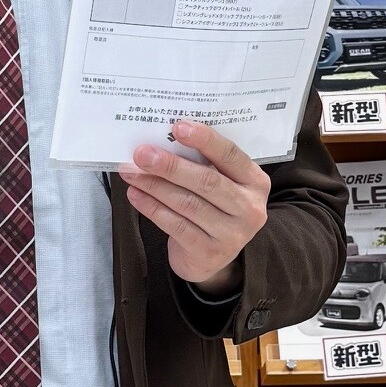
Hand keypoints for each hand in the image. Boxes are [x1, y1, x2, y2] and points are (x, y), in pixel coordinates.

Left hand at [119, 119, 269, 295]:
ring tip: (131, 173)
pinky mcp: (210, 254)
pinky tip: (136, 196)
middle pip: (207, 181)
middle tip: (142, 154)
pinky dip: (152, 208)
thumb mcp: (219, 182)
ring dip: (155, 186)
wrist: (210, 258)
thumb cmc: (211, 207)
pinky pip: (177, 226)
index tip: (177, 127)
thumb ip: (201, 163)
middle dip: (171, 166)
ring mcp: (232, 234)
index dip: (205, 140)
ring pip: (188, 204)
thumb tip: (160, 141)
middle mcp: (250, 208)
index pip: (230, 155)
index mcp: (254, 182)